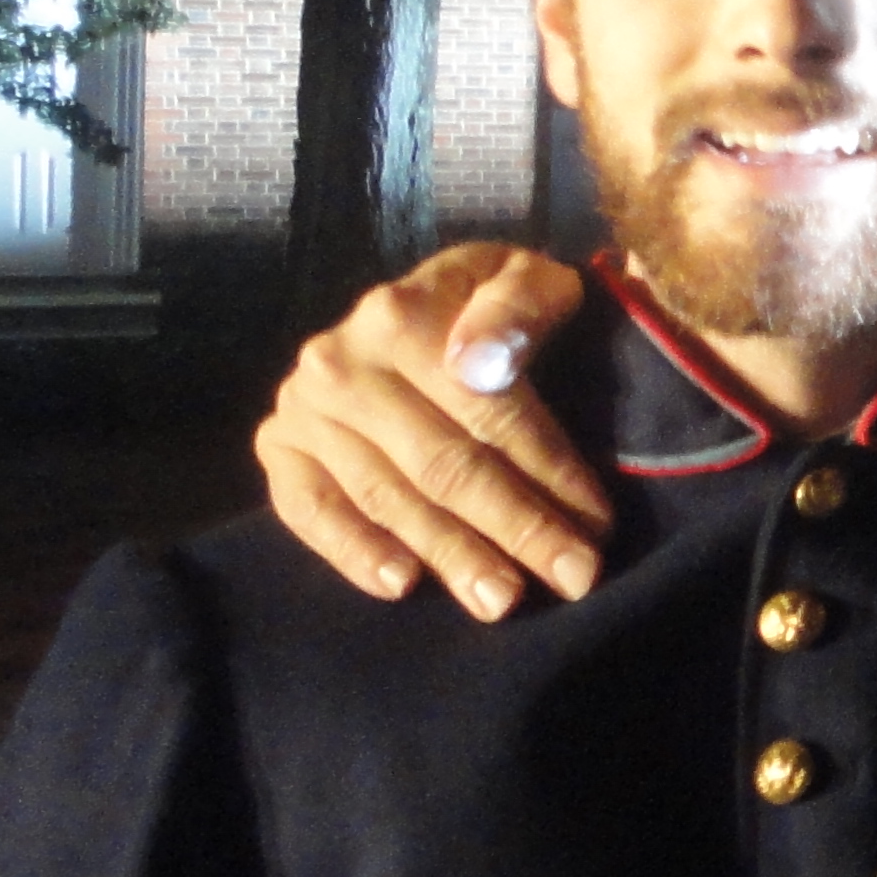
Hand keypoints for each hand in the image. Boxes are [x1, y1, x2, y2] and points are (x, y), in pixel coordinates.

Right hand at [257, 245, 605, 618]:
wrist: (404, 306)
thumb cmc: (484, 302)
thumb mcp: (522, 275)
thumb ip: (519, 304)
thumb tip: (482, 361)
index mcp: (402, 314)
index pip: (487, 410)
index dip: (549, 469)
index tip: (598, 524)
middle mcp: (341, 363)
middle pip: (442, 463)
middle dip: (516, 527)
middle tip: (573, 579)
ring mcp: (303, 410)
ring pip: (388, 496)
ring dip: (450, 555)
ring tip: (502, 600)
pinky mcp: (278, 448)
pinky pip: (309, 511)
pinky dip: (353, 551)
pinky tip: (402, 585)